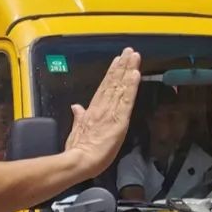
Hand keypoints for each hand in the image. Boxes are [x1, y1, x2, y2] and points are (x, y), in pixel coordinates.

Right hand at [63, 48, 140, 178]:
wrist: (79, 160)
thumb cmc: (78, 150)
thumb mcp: (76, 131)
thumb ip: (78, 117)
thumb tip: (75, 106)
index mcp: (93, 111)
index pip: (104, 88)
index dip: (112, 74)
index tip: (117, 61)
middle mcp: (102, 108)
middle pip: (113, 83)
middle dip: (122, 66)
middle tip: (129, 51)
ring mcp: (111, 112)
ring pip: (120, 87)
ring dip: (128, 70)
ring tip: (133, 56)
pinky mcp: (119, 119)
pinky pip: (126, 99)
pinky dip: (131, 86)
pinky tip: (135, 74)